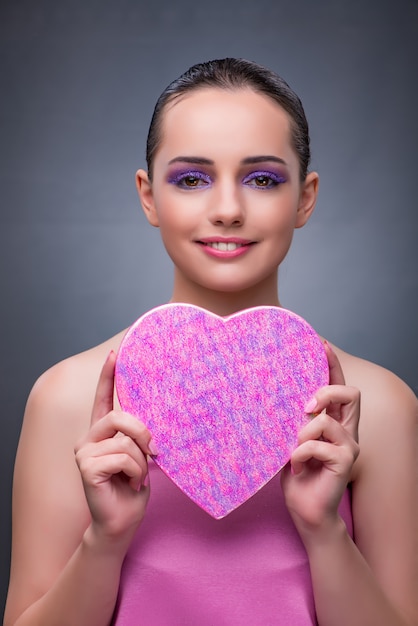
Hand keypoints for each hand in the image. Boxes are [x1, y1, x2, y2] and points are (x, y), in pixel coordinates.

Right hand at [74, 351, 153, 541]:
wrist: (123, 521)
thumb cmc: (133, 487)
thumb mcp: (141, 454)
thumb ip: (140, 434)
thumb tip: (155, 417)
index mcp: (103, 431)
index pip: (102, 397)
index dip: (107, 375)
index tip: (114, 353)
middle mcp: (90, 437)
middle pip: (120, 414)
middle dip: (143, 433)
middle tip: (155, 452)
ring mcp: (84, 451)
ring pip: (125, 439)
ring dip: (141, 461)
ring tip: (137, 475)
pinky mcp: (86, 466)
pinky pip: (122, 456)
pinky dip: (135, 471)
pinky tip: (129, 483)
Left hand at [281, 342, 359, 537]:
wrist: (306, 511)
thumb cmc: (296, 474)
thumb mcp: (289, 440)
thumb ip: (292, 420)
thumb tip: (274, 393)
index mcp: (333, 422)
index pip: (339, 386)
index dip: (333, 364)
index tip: (320, 344)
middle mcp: (346, 431)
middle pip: (351, 394)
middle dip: (326, 392)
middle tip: (304, 405)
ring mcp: (348, 447)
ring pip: (327, 421)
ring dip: (303, 432)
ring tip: (292, 449)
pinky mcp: (345, 463)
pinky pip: (319, 446)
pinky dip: (301, 453)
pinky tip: (295, 465)